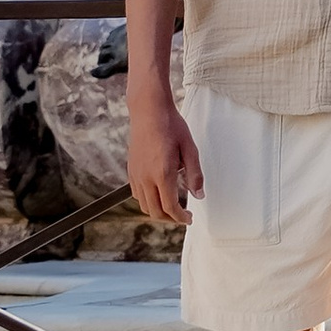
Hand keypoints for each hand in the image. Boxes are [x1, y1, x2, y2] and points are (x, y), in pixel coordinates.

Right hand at [128, 91, 202, 227]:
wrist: (149, 111)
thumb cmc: (171, 126)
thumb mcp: (190, 149)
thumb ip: (194, 174)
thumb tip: (199, 195)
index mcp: (162, 174)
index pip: (170, 207)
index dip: (181, 218)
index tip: (189, 219)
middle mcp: (146, 178)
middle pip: (156, 211)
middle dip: (171, 218)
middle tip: (184, 216)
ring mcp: (136, 175)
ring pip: (145, 205)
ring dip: (159, 211)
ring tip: (173, 206)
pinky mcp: (131, 170)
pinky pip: (137, 194)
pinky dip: (148, 201)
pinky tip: (159, 194)